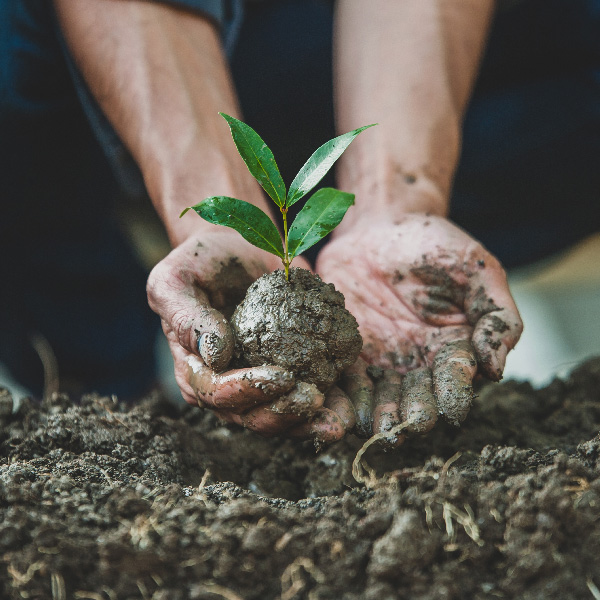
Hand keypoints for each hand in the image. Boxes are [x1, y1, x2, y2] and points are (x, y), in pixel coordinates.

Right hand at [147, 230, 353, 444]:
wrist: (235, 249)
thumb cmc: (199, 264)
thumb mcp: (175, 282)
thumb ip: (187, 318)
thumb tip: (215, 355)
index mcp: (197, 371)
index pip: (218, 394)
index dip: (247, 391)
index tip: (281, 376)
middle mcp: (230, 385)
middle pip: (254, 415)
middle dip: (285, 414)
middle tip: (314, 400)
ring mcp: (263, 381)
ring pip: (285, 415)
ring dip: (312, 423)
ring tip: (338, 421)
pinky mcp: (294, 368)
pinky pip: (312, 392)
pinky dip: (333, 401)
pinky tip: (352, 404)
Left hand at [317, 213, 522, 443]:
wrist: (378, 227)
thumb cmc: (433, 244)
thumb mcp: (475, 269)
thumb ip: (496, 314)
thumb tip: (496, 367)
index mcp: (453, 346)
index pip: (456, 376)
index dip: (455, 393)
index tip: (452, 409)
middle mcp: (417, 363)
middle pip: (417, 396)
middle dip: (412, 414)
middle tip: (406, 428)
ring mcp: (381, 360)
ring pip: (380, 397)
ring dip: (376, 416)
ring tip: (371, 428)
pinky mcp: (348, 353)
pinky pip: (345, 380)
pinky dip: (342, 398)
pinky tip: (335, 412)